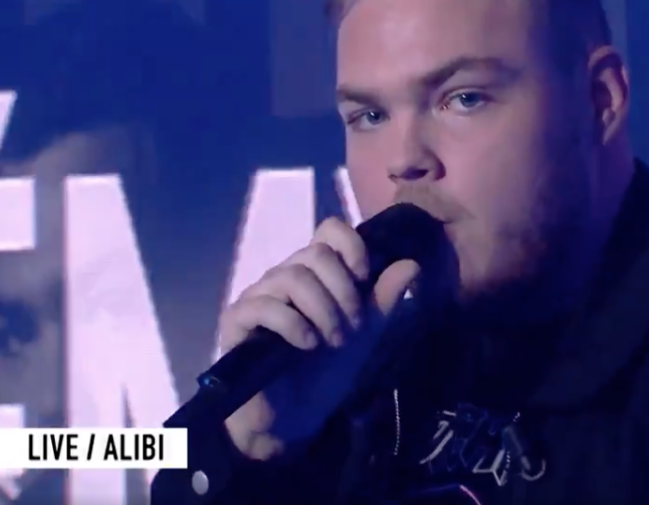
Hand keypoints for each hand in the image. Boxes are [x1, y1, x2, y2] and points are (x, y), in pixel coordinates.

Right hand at [218, 217, 420, 459]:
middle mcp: (284, 276)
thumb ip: (384, 300)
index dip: (351, 247)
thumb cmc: (325, 372)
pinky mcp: (237, 320)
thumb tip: (412, 264)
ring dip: (324, 312)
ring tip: (333, 342)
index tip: (365, 279)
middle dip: (344, 292)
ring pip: (293, 278)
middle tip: (352, 329)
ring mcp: (258, 295)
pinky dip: (293, 324)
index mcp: (314, 273)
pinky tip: (307, 345)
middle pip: (316, 253)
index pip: (329, 230)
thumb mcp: (364, 335)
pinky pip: (264, 305)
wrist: (294, 417)